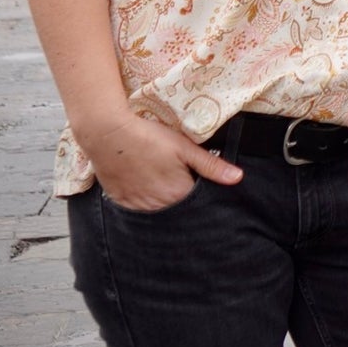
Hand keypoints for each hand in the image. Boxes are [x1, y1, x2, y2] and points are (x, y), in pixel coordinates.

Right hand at [81, 112, 244, 211]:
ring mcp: (138, 206)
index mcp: (178, 194)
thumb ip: (211, 165)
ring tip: (161, 181)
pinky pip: (138, 210)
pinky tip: (145, 186)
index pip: (198, 204)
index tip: (199, 183)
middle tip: (177, 179)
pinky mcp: (122, 202)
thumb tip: (237, 178)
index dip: (201, 193)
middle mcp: (159, 206)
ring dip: (163, 202)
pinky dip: (144, 202)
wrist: (110, 135)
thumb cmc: (150, 137)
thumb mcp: (185, 147)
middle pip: (178, 210)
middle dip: (182, 200)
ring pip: (158, 211)